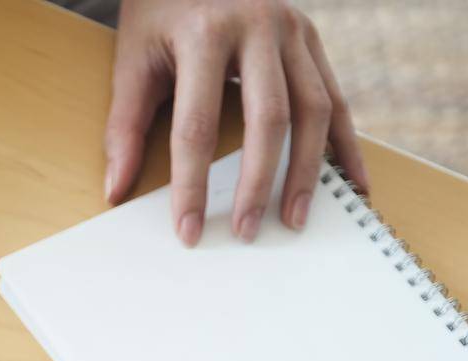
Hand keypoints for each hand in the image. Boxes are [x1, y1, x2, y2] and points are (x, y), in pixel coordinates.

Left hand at [104, 0, 366, 244]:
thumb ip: (125, 123)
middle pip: (268, 119)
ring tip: (294, 219)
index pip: (197, 124)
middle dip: (257, 184)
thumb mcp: (133, 57)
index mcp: (204, 32)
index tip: (189, 230)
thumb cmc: (160, 9)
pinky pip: (337, 98)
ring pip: (314, 109)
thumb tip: (116, 190)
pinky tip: (352, 182)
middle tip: (246, 232)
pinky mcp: (312, 38)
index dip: (192, 184)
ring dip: (307, 171)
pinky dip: (346, 144)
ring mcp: (293, 29)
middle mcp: (257, 25)